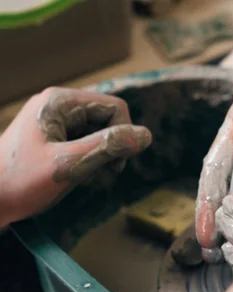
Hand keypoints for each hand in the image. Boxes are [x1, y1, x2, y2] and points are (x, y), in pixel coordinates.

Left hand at [0, 87, 151, 226]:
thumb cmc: (20, 183)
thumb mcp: (69, 165)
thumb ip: (108, 147)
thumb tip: (146, 136)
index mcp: (59, 102)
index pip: (114, 108)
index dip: (124, 135)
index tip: (115, 165)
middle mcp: (58, 105)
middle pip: (107, 119)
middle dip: (111, 146)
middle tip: (100, 173)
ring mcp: (54, 120)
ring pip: (99, 131)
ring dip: (101, 155)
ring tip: (84, 176)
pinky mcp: (52, 136)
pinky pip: (85, 141)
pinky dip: (89, 159)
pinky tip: (77, 175)